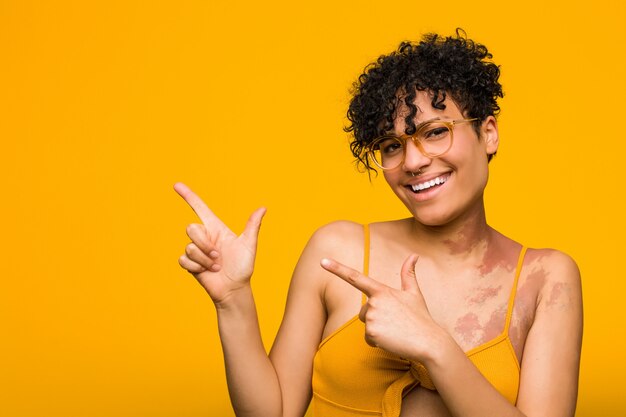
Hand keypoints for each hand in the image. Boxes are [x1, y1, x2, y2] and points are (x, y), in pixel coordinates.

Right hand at [174, 182, 265, 304]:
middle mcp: (205, 237)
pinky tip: (206, 272)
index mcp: (216, 229)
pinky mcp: (190, 264)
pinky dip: (197, 267)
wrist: (234, 289)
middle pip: (192, 228)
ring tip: (216, 267)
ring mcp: (196, 250)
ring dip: (205, 260)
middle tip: (219, 257)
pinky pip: (184, 259)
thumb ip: (253, 226)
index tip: (177, 185)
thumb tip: (263, 208)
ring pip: (190, 247)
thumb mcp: (249, 245)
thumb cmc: (243, 267)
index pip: (200, 208)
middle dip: (205, 244)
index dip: (188, 196)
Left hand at [321, 255, 440, 359]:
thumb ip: (409, 274)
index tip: (322, 261)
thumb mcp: (414, 293)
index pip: (355, 277)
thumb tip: (414, 255)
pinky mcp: (371, 333)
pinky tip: (392, 340)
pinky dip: (378, 342)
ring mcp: (372, 318)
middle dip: (374, 318)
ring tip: (395, 331)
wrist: (429, 342)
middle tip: (394, 322)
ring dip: (377, 330)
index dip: (337, 269)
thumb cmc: (421, 317)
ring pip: (365, 325)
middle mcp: (374, 302)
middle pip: (363, 311)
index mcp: (381, 290)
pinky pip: (368, 339)